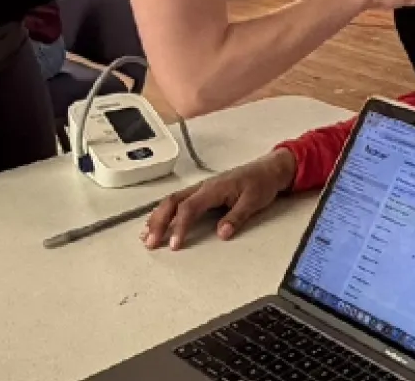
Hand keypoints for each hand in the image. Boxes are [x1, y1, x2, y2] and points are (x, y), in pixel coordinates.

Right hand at [143, 149, 296, 249]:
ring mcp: (201, 188)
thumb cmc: (260, 183)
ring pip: (172, 200)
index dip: (179, 226)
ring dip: (158, 217)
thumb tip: (221, 234)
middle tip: (150, 242)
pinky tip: (158, 221)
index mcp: (213, 188)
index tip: (174, 244)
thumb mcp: (253, 201)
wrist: (268, 170)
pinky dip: (165, 211)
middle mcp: (203, 187)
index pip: (189, 208)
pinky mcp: (202, 192)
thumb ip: (236, 217)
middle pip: (173, 202)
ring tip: (146, 235)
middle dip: (159, 222)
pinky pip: (178, 200)